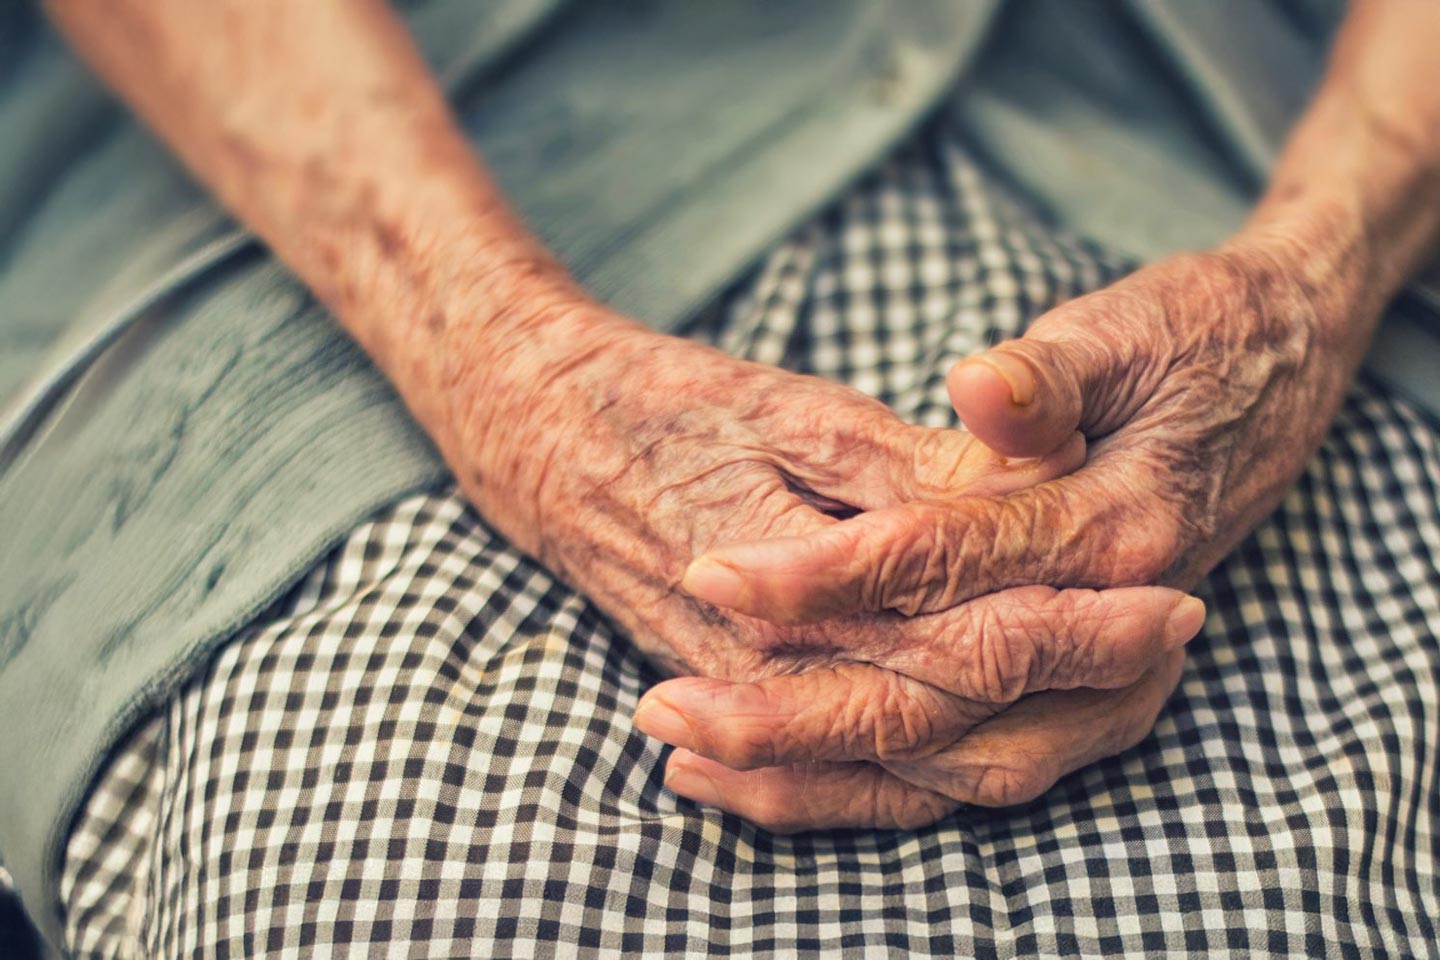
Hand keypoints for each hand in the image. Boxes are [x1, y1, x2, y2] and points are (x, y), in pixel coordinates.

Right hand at [437, 304, 1205, 828]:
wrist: (535, 435)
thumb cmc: (660, 404)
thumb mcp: (785, 411)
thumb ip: (898, 477)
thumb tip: (1012, 510)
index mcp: (797, 586)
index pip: (961, 636)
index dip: (1075, 625)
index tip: (1170, 601)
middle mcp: (774, 665)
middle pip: (949, 712)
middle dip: (1075, 686)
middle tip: (1175, 648)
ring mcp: (751, 692)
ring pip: (904, 762)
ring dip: (1018, 738)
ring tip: (1119, 702)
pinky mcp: (734, 694)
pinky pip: (839, 777)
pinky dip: (922, 778)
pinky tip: (984, 763)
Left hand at [654, 241, 1362, 826]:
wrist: (1283, 371)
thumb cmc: (1194, 340)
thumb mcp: (1121, 334)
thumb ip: (1046, 378)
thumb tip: (980, 388)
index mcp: (1119, 524)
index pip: (946, 564)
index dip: (826, 571)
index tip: (717, 568)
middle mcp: (1117, 620)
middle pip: (939, 691)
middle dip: (798, 705)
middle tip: (671, 707)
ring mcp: (1112, 670)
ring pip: (955, 756)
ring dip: (825, 766)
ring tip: (701, 757)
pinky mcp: (1095, 691)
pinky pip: (986, 765)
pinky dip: (887, 780)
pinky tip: (797, 776)